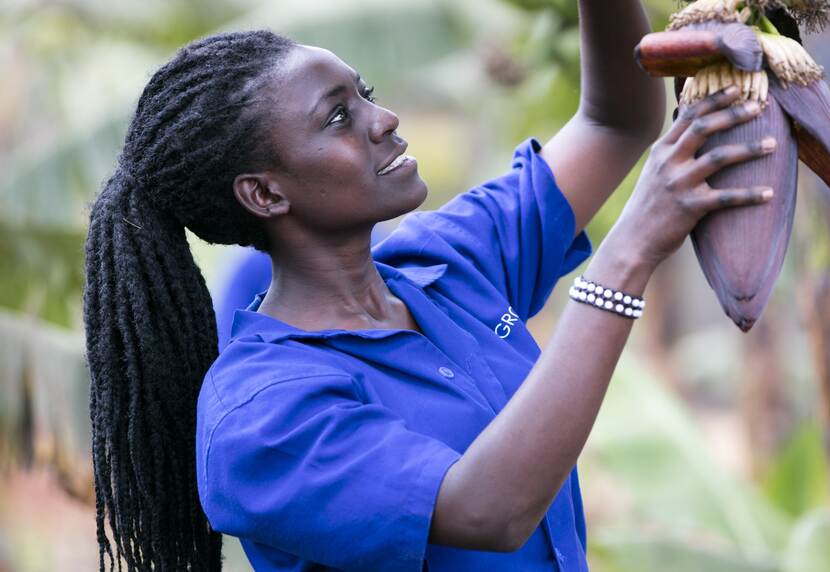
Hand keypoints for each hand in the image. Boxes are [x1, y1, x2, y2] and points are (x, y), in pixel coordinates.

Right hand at [610, 86, 775, 270]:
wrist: (633, 240)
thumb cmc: (648, 206)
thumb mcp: (654, 172)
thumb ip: (672, 151)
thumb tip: (690, 125)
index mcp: (660, 151)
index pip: (688, 116)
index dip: (713, 99)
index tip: (736, 88)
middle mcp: (668, 163)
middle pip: (703, 128)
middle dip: (733, 113)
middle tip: (758, 106)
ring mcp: (678, 184)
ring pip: (718, 157)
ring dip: (748, 149)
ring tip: (772, 145)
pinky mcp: (689, 207)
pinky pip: (725, 197)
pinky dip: (748, 195)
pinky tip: (768, 193)